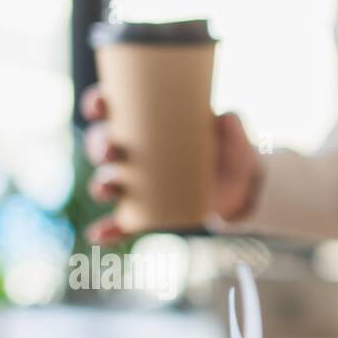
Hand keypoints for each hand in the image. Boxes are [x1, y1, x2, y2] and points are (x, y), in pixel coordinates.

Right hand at [80, 84, 259, 243]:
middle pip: (102, 145)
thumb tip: (227, 118)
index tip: (100, 104)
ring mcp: (136, 184)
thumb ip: (232, 126)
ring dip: (101, 185)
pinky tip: (99, 234)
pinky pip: (120, 223)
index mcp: (146, 123)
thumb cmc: (227, 154)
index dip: (98, 103)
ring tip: (107, 189)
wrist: (240, 191)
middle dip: (100, 147)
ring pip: (107, 181)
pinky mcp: (144, 213)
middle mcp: (133, 152)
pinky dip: (108, 229)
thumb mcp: (233, 138)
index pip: (113, 107)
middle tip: (111, 151)